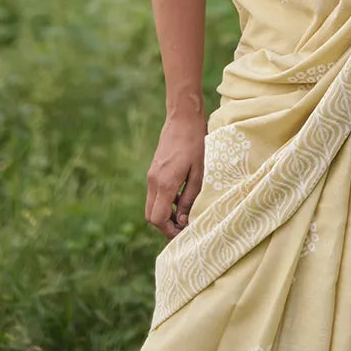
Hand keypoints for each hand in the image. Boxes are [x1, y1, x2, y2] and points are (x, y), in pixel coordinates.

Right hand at [145, 111, 206, 239]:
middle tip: (184, 225)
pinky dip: (164, 201)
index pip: (157, 219)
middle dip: (165, 225)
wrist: (183, 118)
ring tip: (185, 212)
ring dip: (165, 213)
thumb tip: (183, 219)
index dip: (169, 230)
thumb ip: (190, 197)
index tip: (184, 232)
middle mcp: (154, 181)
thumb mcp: (199, 172)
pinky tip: (181, 196)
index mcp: (165, 183)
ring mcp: (152, 175)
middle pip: (151, 216)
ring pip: (152, 205)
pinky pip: (155, 194)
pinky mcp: (154, 170)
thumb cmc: (196, 143)